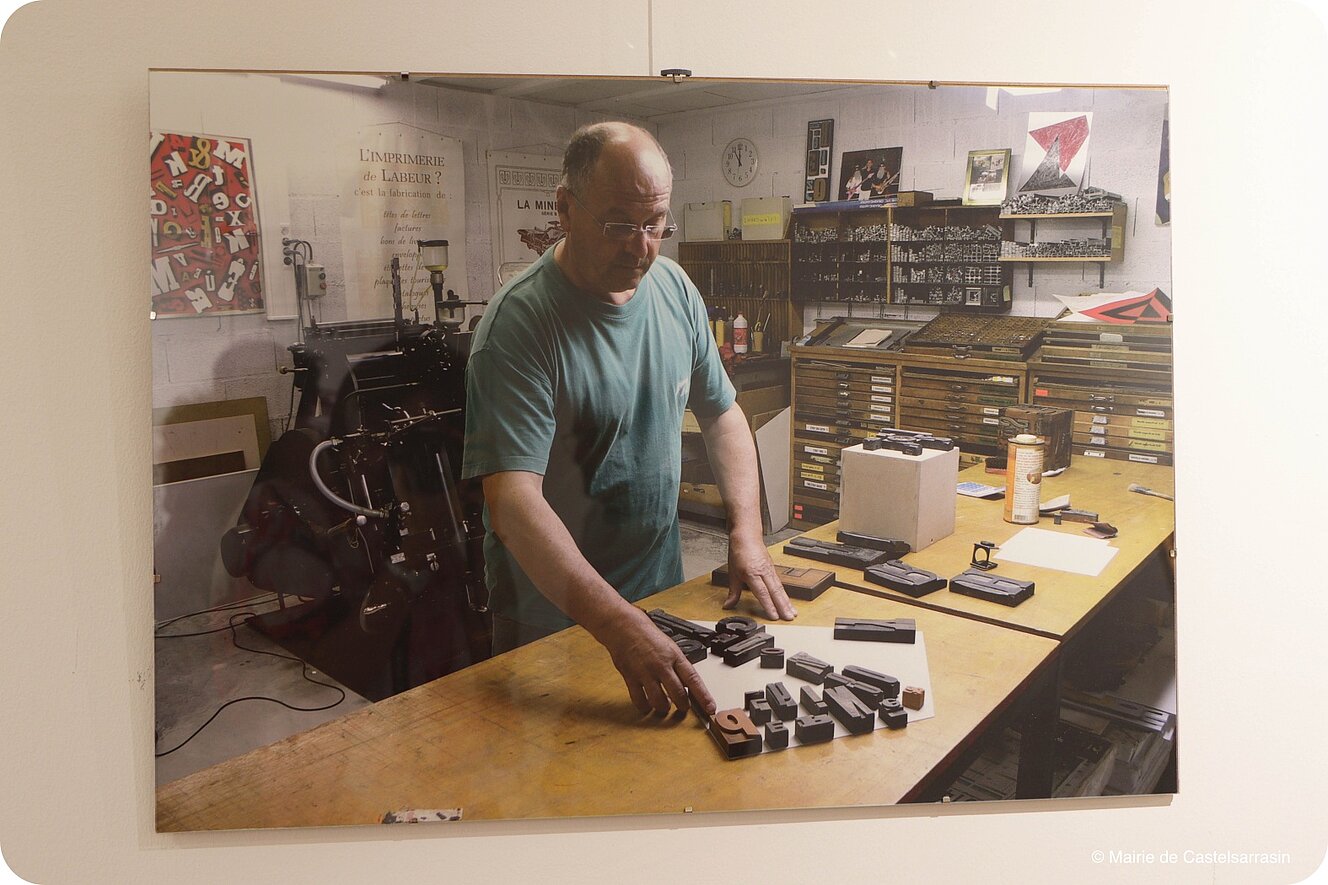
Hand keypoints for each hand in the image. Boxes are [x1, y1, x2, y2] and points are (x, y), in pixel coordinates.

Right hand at [597, 607, 715, 716]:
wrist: (623, 625)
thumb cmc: (646, 634)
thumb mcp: (669, 646)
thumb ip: (677, 665)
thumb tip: (687, 685)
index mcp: (674, 656)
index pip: (693, 679)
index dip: (703, 696)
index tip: (710, 708)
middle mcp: (661, 664)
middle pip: (678, 694)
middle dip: (683, 705)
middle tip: (683, 707)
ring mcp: (645, 671)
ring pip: (659, 701)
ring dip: (664, 708)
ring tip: (664, 706)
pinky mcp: (630, 676)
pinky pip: (639, 700)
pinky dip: (645, 707)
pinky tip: (647, 705)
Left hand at [722, 532, 797, 620]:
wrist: (746, 536)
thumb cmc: (739, 552)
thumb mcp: (732, 573)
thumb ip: (733, 592)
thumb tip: (728, 605)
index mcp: (752, 573)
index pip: (762, 592)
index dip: (769, 605)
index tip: (774, 616)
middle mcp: (763, 572)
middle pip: (775, 591)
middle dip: (783, 606)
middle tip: (789, 618)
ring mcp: (770, 570)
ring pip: (780, 588)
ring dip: (787, 602)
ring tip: (793, 613)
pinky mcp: (772, 569)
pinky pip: (780, 583)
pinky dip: (785, 594)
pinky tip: (788, 602)